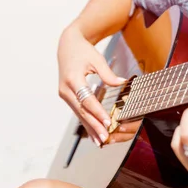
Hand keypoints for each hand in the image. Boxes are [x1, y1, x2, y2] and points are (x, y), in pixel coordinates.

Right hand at [57, 24, 126, 145]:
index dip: (98, 112)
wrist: (67, 46)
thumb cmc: (83, 51)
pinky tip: (93, 132)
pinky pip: (78, 111)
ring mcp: (65, 94)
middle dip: (94, 126)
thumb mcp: (97, 59)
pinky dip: (86, 122)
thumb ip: (108, 73)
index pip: (87, 100)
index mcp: (72, 79)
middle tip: (105, 138)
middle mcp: (65, 90)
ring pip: (79, 114)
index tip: (108, 122)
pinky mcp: (67, 96)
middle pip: (82, 111)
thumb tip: (122, 83)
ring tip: (100, 141)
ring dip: (90, 128)